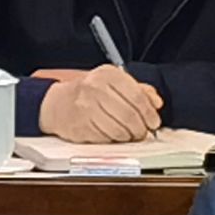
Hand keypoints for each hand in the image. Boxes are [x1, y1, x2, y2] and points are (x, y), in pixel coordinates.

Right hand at [37, 65, 161, 142]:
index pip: (137, 96)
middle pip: (129, 115)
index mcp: (108, 75)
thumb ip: (139, 90)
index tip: (154, 122)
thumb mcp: (114, 83)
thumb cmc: (89, 93)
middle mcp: (95, 88)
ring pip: (119, 129)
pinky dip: (114, 140)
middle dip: (141, 128)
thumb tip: (156, 102)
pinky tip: (114, 135)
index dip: (149, 113)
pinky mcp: (80, 125)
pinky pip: (106, 138)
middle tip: (143, 132)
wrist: (57, 103)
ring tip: (130, 134)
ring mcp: (86, 107)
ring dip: (129, 136)